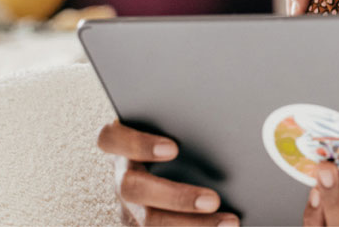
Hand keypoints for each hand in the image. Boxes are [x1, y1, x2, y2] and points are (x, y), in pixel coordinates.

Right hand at [98, 119, 236, 225]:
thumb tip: (226, 122)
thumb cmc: (182, 142)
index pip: (110, 139)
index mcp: (124, 145)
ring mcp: (128, 206)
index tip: (173, 148)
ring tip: (228, 222)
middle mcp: (122, 177)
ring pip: (147, 220)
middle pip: (132, 188)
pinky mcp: (140, 226)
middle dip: (175, 197)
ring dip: (191, 224)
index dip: (137, 144)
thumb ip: (187, 127)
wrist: (181, 174)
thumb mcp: (177, 131)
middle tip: (213, 200)